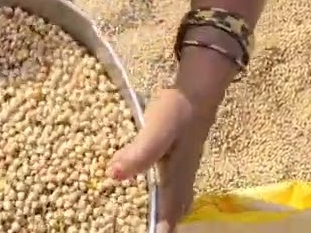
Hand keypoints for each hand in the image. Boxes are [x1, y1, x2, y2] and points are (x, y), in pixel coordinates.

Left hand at [108, 88, 212, 232]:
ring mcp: (182, 169)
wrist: (197, 91)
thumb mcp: (158, 129)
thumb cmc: (177, 110)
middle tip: (146, 229)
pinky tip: (151, 190)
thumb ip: (139, 152)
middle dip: (163, 222)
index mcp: (175, 177)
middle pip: (174, 210)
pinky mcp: (179, 159)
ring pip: (175, 200)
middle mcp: (181, 178)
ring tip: (148, 218)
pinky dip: (163, 196)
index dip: (159, 228)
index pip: (167, 212)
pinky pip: (172, 187)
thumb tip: (113, 175)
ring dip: (164, 212)